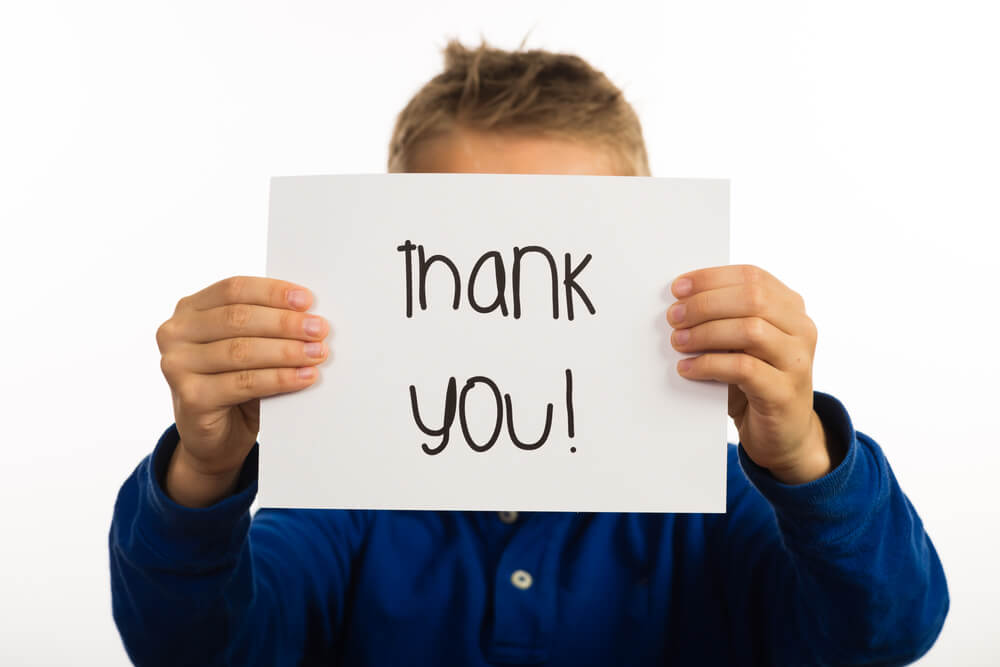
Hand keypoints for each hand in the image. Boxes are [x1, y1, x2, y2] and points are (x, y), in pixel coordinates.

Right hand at [156, 276, 329, 505]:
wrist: (215, 436)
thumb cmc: (235, 382)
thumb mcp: (246, 345)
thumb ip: (264, 326)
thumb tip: (309, 315)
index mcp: (190, 309)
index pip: (233, 289)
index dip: (272, 292)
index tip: (308, 300)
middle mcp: (175, 333)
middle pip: (238, 319)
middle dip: (285, 323)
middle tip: (319, 329)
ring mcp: (176, 366)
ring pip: (241, 351)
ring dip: (286, 351)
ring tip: (317, 353)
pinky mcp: (190, 398)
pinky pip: (244, 383)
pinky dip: (280, 379)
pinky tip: (304, 376)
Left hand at [667, 265, 840, 483]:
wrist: (783, 434)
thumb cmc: (754, 383)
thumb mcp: (742, 344)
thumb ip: (724, 319)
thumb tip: (680, 303)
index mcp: (790, 308)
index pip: (752, 276)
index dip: (712, 278)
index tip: (678, 288)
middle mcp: (801, 329)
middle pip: (753, 298)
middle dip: (705, 304)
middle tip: (673, 317)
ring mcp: (797, 361)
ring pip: (750, 330)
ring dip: (705, 333)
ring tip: (678, 342)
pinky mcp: (784, 392)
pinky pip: (744, 368)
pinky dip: (709, 364)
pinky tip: (688, 368)